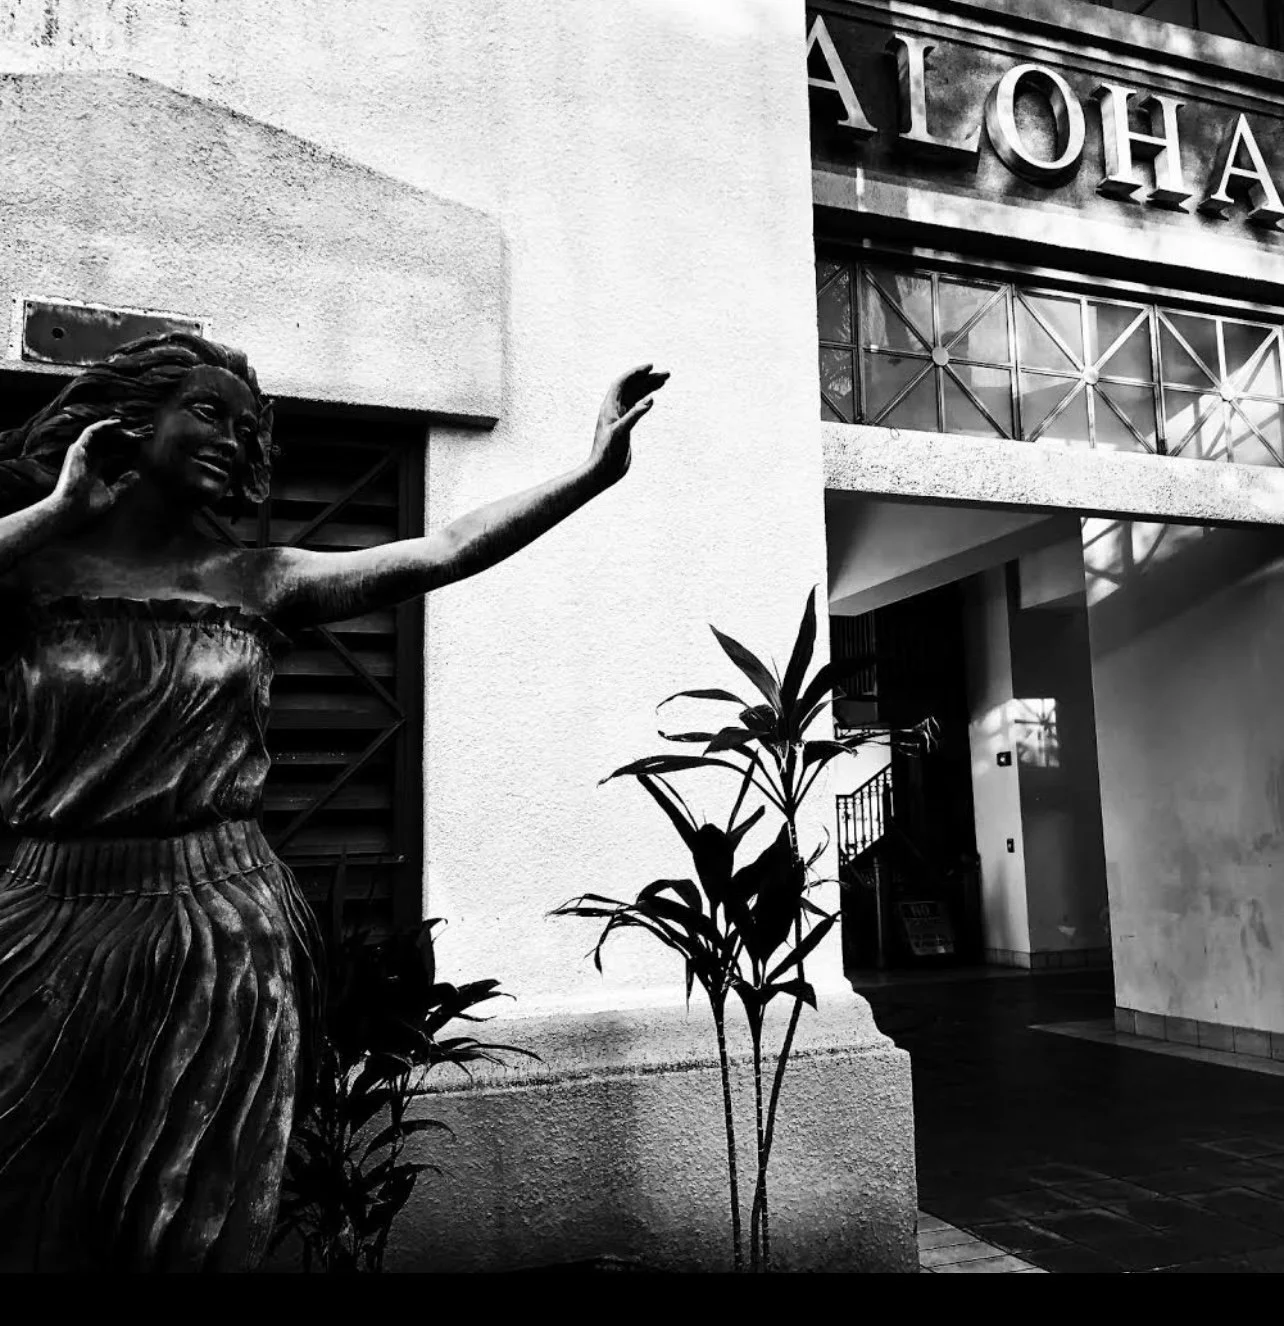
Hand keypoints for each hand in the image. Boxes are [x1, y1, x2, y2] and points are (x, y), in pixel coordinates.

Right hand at [50, 418, 140, 524]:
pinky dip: (104, 425)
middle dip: (126, 436)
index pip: (112, 451)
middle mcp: (88, 457)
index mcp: (95, 467)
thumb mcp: (112, 494)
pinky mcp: (78, 449)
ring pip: (101, 434)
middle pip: (109, 440)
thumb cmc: (88, 505)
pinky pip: (91, 431)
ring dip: (118, 430)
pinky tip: (118, 423)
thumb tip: (137, 474)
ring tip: (134, 430)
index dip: (127, 445)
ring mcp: (82, 452)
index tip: (142, 443)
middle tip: (144, 434)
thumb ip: (123, 483)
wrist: (72, 509)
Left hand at [590, 364, 668, 486]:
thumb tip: (651, 399)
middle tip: (667, 374)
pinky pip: (636, 407)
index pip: (622, 383)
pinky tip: (653, 398)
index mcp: (609, 407)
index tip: (651, 367)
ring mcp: (619, 417)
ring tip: (665, 381)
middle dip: (648, 378)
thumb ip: (635, 415)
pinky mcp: (625, 427)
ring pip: (635, 396)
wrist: (603, 472)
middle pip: (631, 387)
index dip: (636, 373)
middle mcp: (613, 410)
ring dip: (648, 387)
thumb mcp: (622, 432)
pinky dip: (645, 400)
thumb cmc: (608, 453)